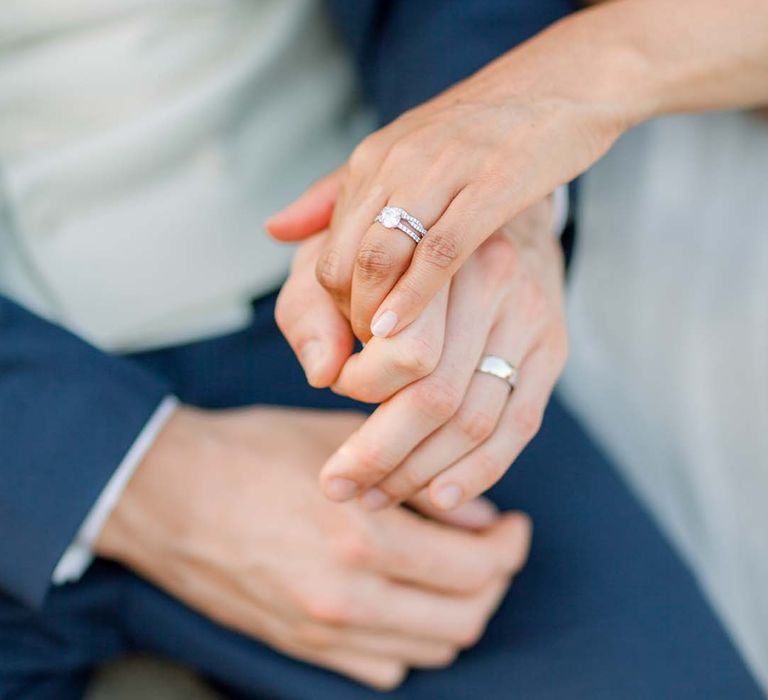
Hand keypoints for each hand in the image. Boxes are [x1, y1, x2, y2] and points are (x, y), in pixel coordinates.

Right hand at [96, 406, 530, 689]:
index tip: (512, 526)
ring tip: (452, 571)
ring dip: (456, 612)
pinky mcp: (301, 646)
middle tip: (491, 548)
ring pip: (430, 650)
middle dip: (493, 582)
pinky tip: (402, 598)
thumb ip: (418, 481)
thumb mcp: (341, 442)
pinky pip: (384, 669)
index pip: (476, 569)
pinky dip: (410, 639)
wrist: (169, 492)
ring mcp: (323, 631)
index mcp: (363, 534)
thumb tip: (478, 515)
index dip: (510, 548)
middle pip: (465, 619)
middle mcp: (348, 595)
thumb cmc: (252, 452)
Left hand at [267, 20, 626, 341]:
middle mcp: (397, 164)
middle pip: (347, 259)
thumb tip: (276, 229)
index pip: (330, 249)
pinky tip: (405, 328)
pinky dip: (417, 295)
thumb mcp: (397, 155)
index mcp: (373, 161)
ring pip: (382, 256)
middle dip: (351, 314)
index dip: (336, 303)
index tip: (356, 333)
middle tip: (369, 350)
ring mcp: (443, 173)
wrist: (554, 85)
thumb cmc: (475, 135)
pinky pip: (441, 251)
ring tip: (386, 349)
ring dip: (376, 311)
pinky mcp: (492, 185)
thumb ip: (335, 195)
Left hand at [275, 197, 566, 510]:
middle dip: (380, 453)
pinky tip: (439, 495)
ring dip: (420, 471)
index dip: (360, 386)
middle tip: (335, 486)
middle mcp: (497, 281)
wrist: (492, 205)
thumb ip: (312, 305)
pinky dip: (479, 469)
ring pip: (476, 420)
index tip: (332, 389)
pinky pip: (520, 425)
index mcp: (439, 252)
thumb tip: (320, 374)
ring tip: (373, 495)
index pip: (402, 348)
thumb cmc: (400, 241)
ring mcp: (533, 319)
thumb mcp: (337, 252)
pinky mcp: (553, 349)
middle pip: (438, 395)